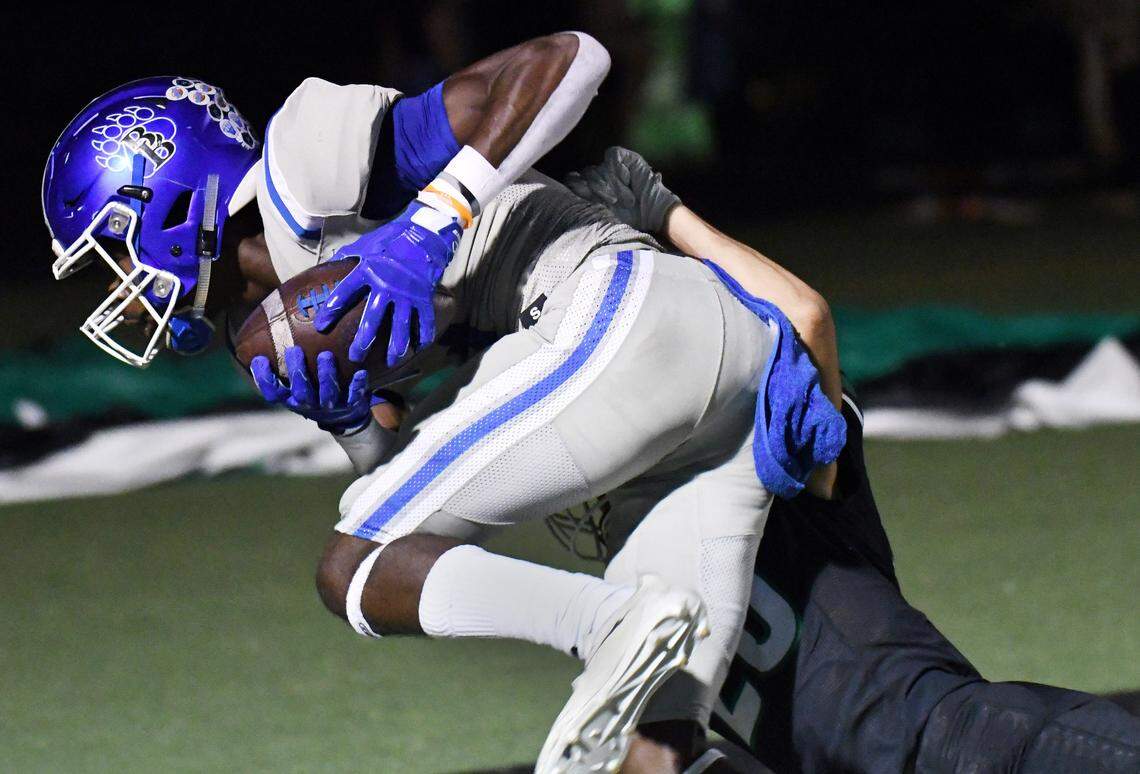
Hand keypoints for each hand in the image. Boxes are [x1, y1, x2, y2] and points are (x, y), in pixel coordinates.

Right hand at [251, 347, 373, 432]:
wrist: (344, 415)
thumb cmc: (314, 388)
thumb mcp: (297, 380)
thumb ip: (286, 361)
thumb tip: (270, 323)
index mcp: (292, 399)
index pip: (273, 393)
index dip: (265, 379)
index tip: (260, 359)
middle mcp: (309, 404)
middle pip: (300, 392)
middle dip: (297, 371)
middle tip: (294, 350)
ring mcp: (330, 406)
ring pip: (327, 393)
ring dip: (326, 375)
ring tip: (326, 355)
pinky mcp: (351, 404)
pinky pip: (355, 395)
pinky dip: (357, 385)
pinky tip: (361, 372)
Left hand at [313, 201, 462, 365]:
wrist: (425, 235)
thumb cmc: (392, 239)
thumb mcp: (367, 244)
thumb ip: (348, 255)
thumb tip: (328, 264)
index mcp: (368, 270)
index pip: (344, 293)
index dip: (332, 310)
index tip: (321, 326)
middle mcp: (387, 284)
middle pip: (373, 318)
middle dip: (363, 340)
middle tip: (355, 356)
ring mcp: (408, 293)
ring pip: (401, 326)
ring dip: (396, 346)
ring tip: (391, 361)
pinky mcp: (425, 297)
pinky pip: (425, 321)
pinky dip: (423, 336)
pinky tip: (418, 349)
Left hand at [564, 146, 680, 233]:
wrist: (653, 214)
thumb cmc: (627, 218)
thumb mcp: (601, 214)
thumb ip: (583, 202)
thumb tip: (568, 187)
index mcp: (588, 190)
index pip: (571, 180)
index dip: (576, 187)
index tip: (589, 201)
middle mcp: (598, 176)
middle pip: (585, 175)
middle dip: (598, 190)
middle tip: (613, 202)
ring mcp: (609, 166)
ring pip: (597, 168)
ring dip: (611, 184)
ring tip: (624, 198)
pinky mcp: (624, 157)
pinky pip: (612, 156)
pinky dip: (617, 169)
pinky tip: (627, 180)